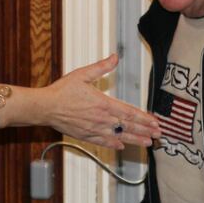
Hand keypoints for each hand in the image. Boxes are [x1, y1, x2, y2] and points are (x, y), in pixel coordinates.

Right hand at [41, 54, 160, 150]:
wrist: (45, 107)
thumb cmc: (62, 91)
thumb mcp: (82, 74)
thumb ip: (101, 67)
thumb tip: (115, 57)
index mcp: (103, 103)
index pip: (129, 112)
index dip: (144, 118)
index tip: (154, 121)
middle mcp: (102, 119)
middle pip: (128, 126)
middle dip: (145, 130)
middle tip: (158, 134)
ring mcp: (94, 129)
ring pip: (119, 136)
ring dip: (135, 139)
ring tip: (147, 142)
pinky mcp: (86, 136)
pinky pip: (103, 142)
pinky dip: (114, 144)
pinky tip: (122, 146)